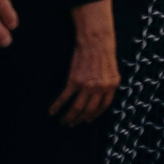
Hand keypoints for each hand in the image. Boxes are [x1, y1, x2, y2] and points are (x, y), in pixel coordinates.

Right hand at [50, 2, 118, 125]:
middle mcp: (101, 88)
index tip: (87, 120)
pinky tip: (51, 112)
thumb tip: (102, 94)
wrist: (96, 39)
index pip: (103, 106)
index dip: (94, 115)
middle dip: (79, 119)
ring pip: (76, 108)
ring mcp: (87, 85)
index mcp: (112, 85)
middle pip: (88, 110)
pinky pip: (64, 98)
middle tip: (72, 124)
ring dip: (68, 117)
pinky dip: (57, 106)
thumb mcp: (112, 69)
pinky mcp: (74, 81)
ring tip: (62, 121)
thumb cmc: (104, 52)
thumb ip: (109, 83)